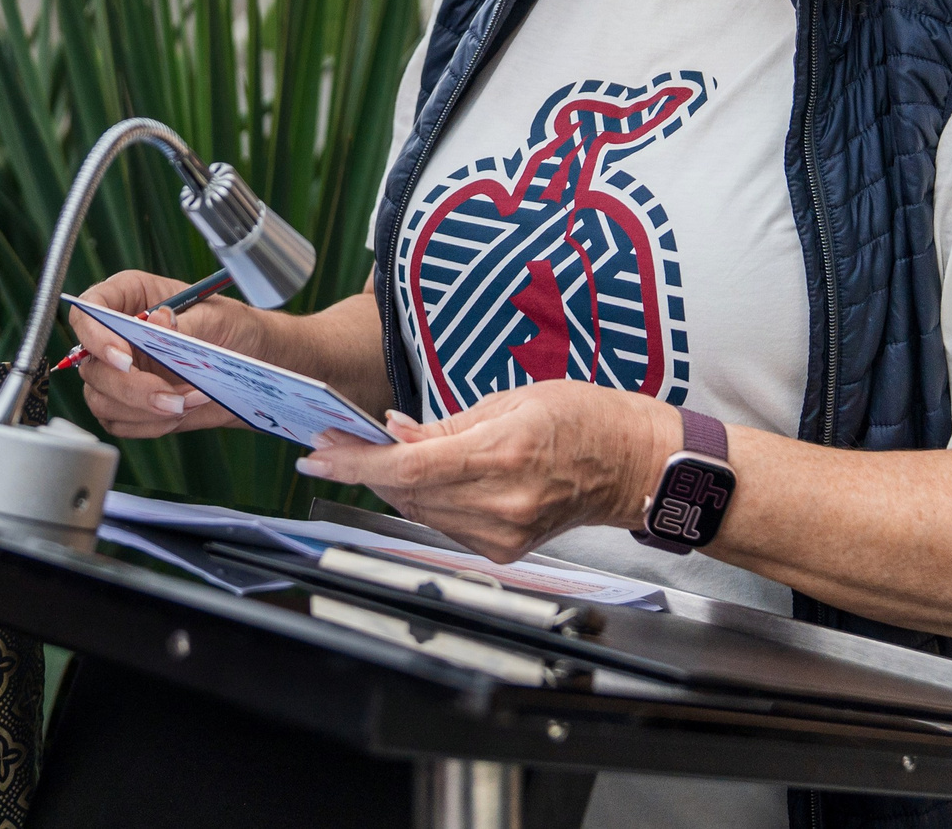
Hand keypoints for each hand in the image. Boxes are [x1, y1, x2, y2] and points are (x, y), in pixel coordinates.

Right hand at [67, 269, 265, 437]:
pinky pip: (119, 423)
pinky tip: (180, 412)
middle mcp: (117, 334)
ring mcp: (119, 372)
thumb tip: (158, 322)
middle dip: (130, 386)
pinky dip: (150, 424)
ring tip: (187, 401)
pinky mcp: (128, 404)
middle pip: (91, 365)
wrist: (253, 363)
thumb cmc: (232, 327)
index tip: (124, 358)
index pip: (88, 310)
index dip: (95, 335)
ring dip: (144, 408)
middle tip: (169, 394)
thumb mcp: (215, 317)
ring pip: (101, 399)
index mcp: (129, 297)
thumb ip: (183, 322)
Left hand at [296, 380, 673, 563]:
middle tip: (330, 444)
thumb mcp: (511, 400)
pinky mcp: (505, 550)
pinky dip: (420, 499)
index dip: (355, 462)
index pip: (408, 467)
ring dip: (387, 483)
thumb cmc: (583, 419)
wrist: (632, 465)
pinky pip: (443, 524)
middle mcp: (501, 503)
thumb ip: (445, 424)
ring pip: (418, 511)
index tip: (319, 454)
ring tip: (364, 454)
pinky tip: (413, 476)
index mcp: (503, 455)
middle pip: (406, 491)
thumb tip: (393, 432)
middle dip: (361, 468)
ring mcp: (503, 533)